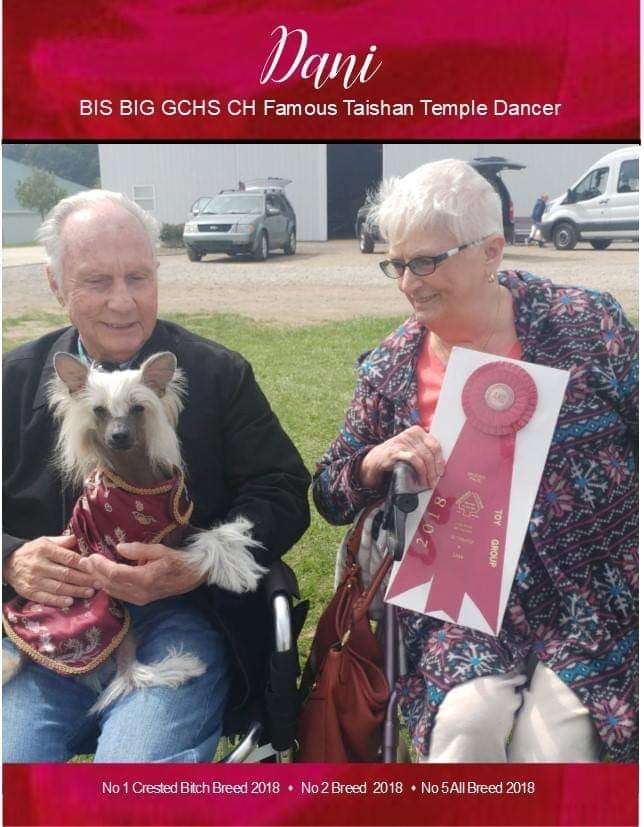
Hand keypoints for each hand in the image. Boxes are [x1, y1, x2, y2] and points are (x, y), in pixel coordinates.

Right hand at [2, 534, 95, 607]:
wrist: (9, 563)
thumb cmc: (33, 551)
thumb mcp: (46, 541)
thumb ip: (63, 541)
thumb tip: (80, 539)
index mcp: (45, 550)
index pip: (67, 557)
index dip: (81, 563)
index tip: (93, 567)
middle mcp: (39, 565)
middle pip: (65, 574)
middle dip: (84, 579)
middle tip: (98, 583)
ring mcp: (34, 580)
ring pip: (58, 587)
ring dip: (76, 591)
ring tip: (90, 592)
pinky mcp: (29, 592)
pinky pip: (46, 598)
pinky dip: (58, 601)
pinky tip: (70, 601)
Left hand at [77, 542, 205, 604]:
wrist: (191, 576)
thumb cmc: (177, 560)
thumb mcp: (160, 550)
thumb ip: (139, 550)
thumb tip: (119, 548)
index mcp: (145, 578)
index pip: (115, 574)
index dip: (100, 566)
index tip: (90, 556)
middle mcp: (140, 592)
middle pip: (110, 584)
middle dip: (95, 573)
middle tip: (83, 562)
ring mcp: (140, 599)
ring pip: (113, 591)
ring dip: (100, 580)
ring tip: (90, 569)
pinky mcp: (141, 600)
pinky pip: (119, 594)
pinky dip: (109, 586)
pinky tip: (103, 578)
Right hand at [359, 426, 444, 490]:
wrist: (376, 459)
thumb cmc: (397, 455)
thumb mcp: (411, 448)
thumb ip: (424, 451)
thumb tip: (440, 465)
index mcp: (417, 431)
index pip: (434, 444)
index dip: (440, 459)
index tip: (441, 471)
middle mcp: (410, 434)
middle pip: (430, 452)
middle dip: (434, 469)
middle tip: (435, 480)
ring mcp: (402, 441)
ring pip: (423, 457)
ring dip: (428, 473)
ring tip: (428, 482)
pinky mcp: (395, 451)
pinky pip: (413, 460)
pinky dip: (420, 471)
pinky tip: (421, 478)